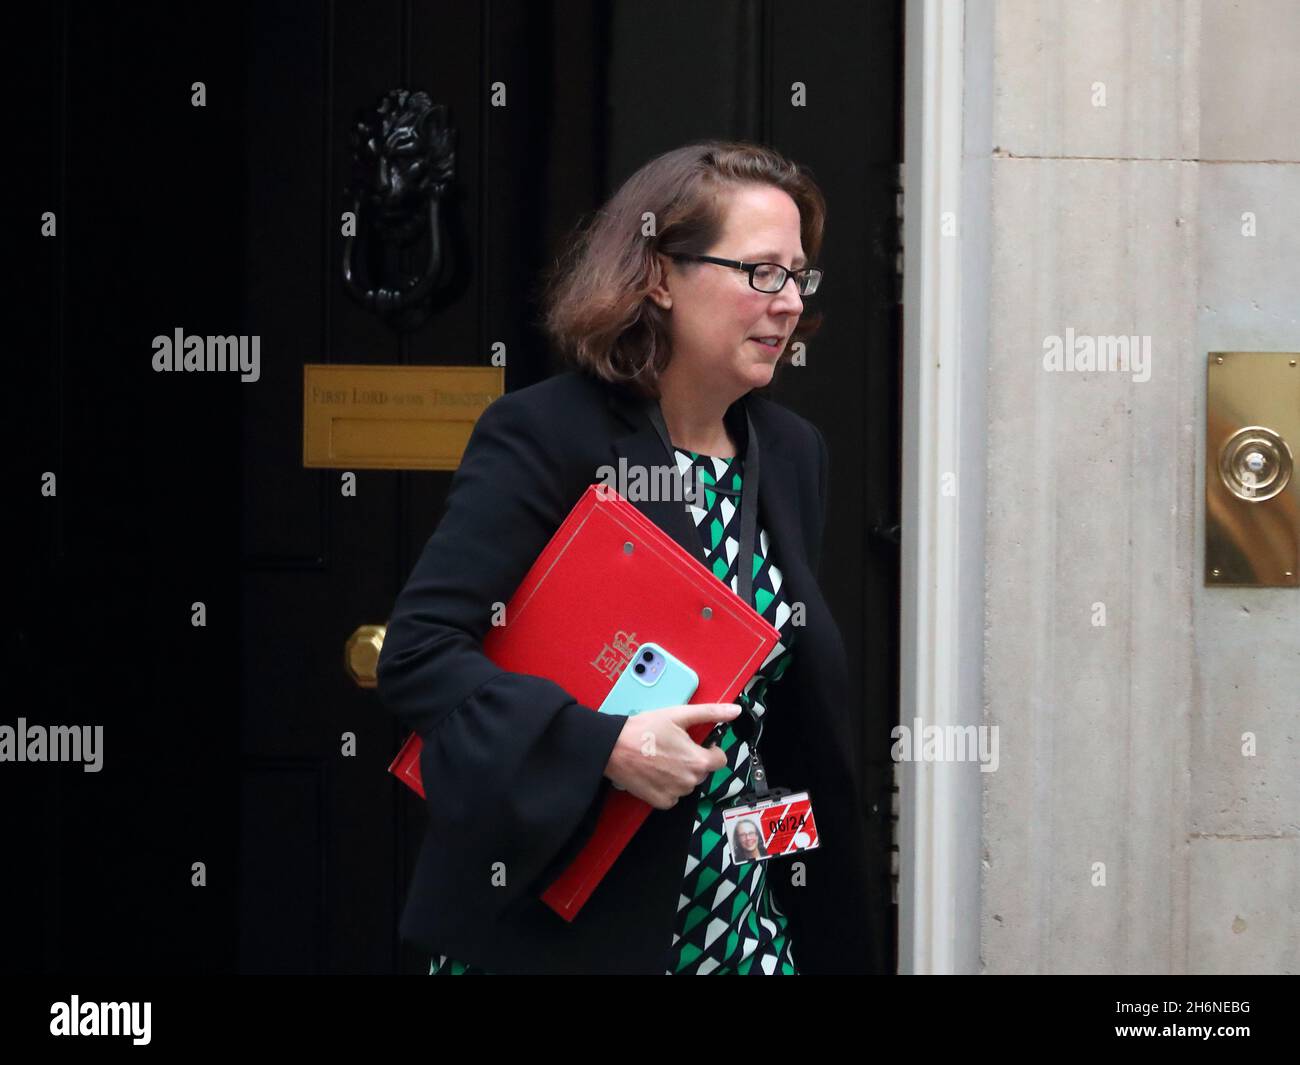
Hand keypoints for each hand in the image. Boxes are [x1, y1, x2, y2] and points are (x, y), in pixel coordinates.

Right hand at [603, 703, 742, 809]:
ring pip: (687, 783)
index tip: (699, 744)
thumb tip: (734, 711)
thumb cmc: (645, 729)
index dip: (710, 750)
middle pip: (702, 771)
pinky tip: (655, 771)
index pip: (720, 760)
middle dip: (692, 760)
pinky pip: (673, 795)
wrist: (614, 748)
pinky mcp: (661, 802)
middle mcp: (690, 781)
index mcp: (698, 761)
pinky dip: (667, 786)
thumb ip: (710, 713)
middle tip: (673, 747)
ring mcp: (676, 794)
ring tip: (661, 758)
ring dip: (680, 773)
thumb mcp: (679, 715)